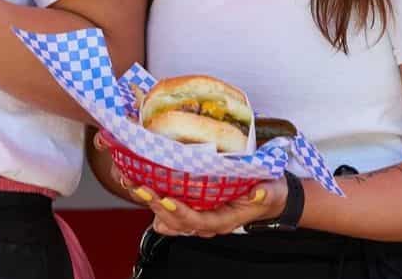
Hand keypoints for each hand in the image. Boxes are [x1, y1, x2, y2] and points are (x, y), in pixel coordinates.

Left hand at [116, 165, 285, 237]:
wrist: (269, 196)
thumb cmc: (267, 192)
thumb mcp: (270, 190)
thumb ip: (264, 194)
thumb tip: (258, 193)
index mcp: (224, 220)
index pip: (198, 221)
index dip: (180, 213)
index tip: (165, 199)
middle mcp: (206, 221)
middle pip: (175, 220)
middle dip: (155, 204)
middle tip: (138, 186)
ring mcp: (197, 214)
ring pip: (167, 216)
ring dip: (148, 201)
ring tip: (131, 183)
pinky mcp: (190, 204)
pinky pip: (167, 207)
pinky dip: (152, 196)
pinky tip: (138, 181)